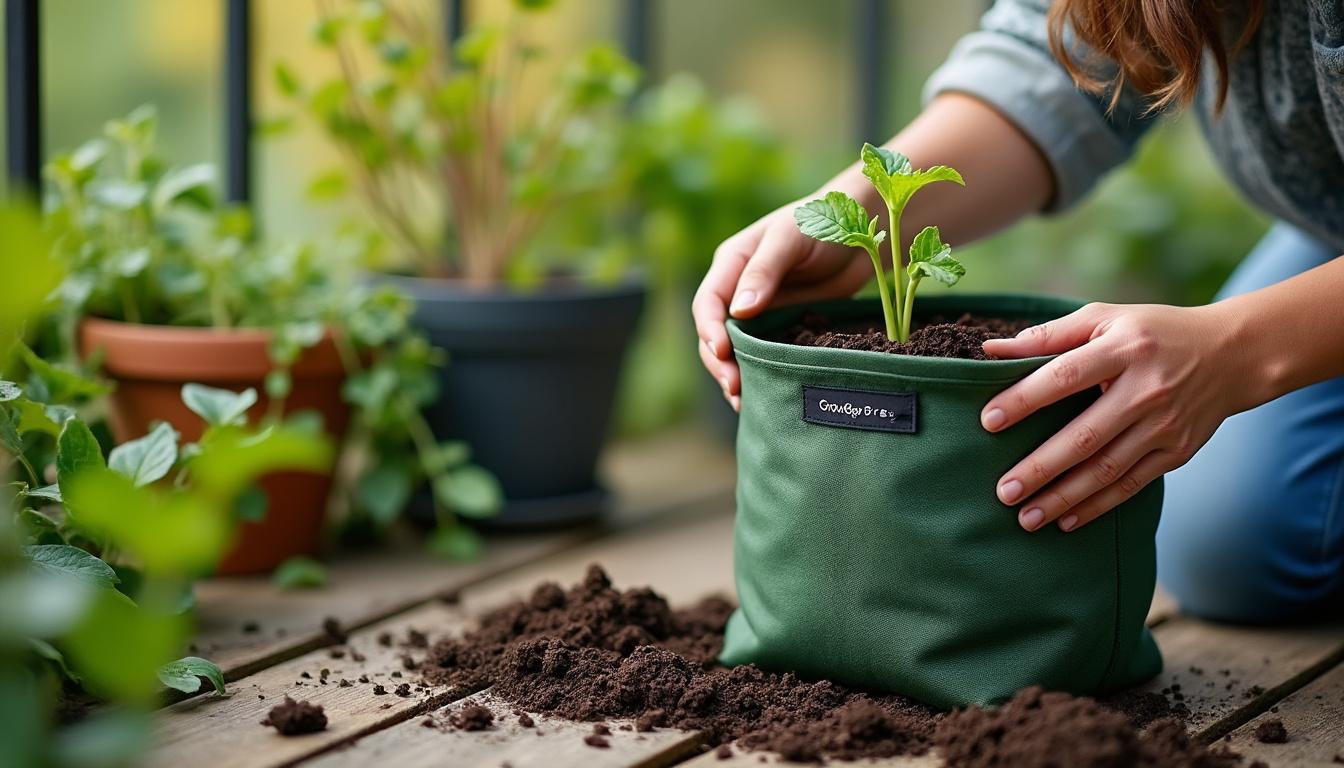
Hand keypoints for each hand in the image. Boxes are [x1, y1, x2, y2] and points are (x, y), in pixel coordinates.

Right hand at [693, 202, 873, 410]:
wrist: (863, 231)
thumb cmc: (823, 221)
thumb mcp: (790, 239)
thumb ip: (764, 271)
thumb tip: (739, 311)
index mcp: (731, 264)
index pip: (708, 303)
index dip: (710, 330)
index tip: (723, 352)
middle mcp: (739, 290)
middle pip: (716, 334)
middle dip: (720, 362)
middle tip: (734, 387)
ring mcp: (761, 312)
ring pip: (737, 350)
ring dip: (736, 376)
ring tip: (743, 402)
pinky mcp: (783, 328)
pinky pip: (765, 356)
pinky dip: (761, 376)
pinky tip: (765, 396)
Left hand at [980, 302, 1252, 532]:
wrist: (1233, 354)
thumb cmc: (1152, 333)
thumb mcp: (1105, 319)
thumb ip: (1049, 335)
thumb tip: (991, 350)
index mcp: (1124, 349)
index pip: (1065, 376)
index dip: (1025, 398)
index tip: (988, 421)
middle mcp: (1146, 389)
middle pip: (1085, 435)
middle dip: (1041, 467)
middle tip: (1003, 491)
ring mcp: (1164, 424)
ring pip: (1107, 469)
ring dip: (1064, 497)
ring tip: (1026, 518)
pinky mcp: (1177, 451)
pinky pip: (1132, 484)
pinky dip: (1098, 505)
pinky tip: (1066, 521)